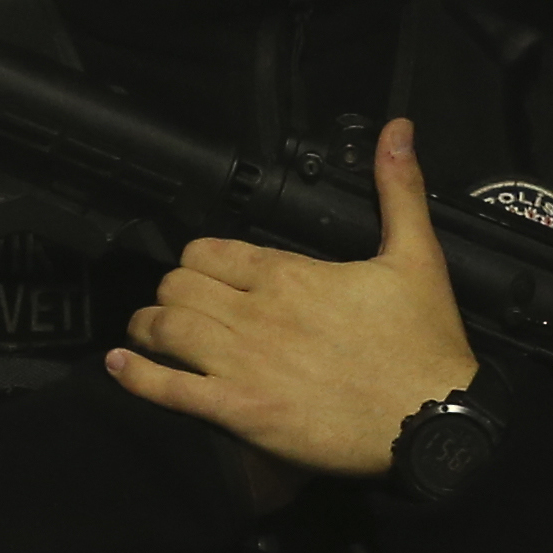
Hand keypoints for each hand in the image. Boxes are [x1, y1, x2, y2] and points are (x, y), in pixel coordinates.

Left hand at [107, 119, 479, 484]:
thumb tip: (397, 131)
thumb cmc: (423, 346)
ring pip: (164, 328)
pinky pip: (169, 388)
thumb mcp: (417, 256)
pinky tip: (120, 366)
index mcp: (288, 274)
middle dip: (170, 291)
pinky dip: (136, 375)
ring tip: (145, 331)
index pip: (209, 251)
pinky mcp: (239, 410)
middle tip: (174, 303)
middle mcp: (256, 313)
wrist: (432, 422)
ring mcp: (242, 363)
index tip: (201, 271)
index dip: (196, 259)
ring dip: (147, 327)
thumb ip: (397, 190)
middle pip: (178, 286)